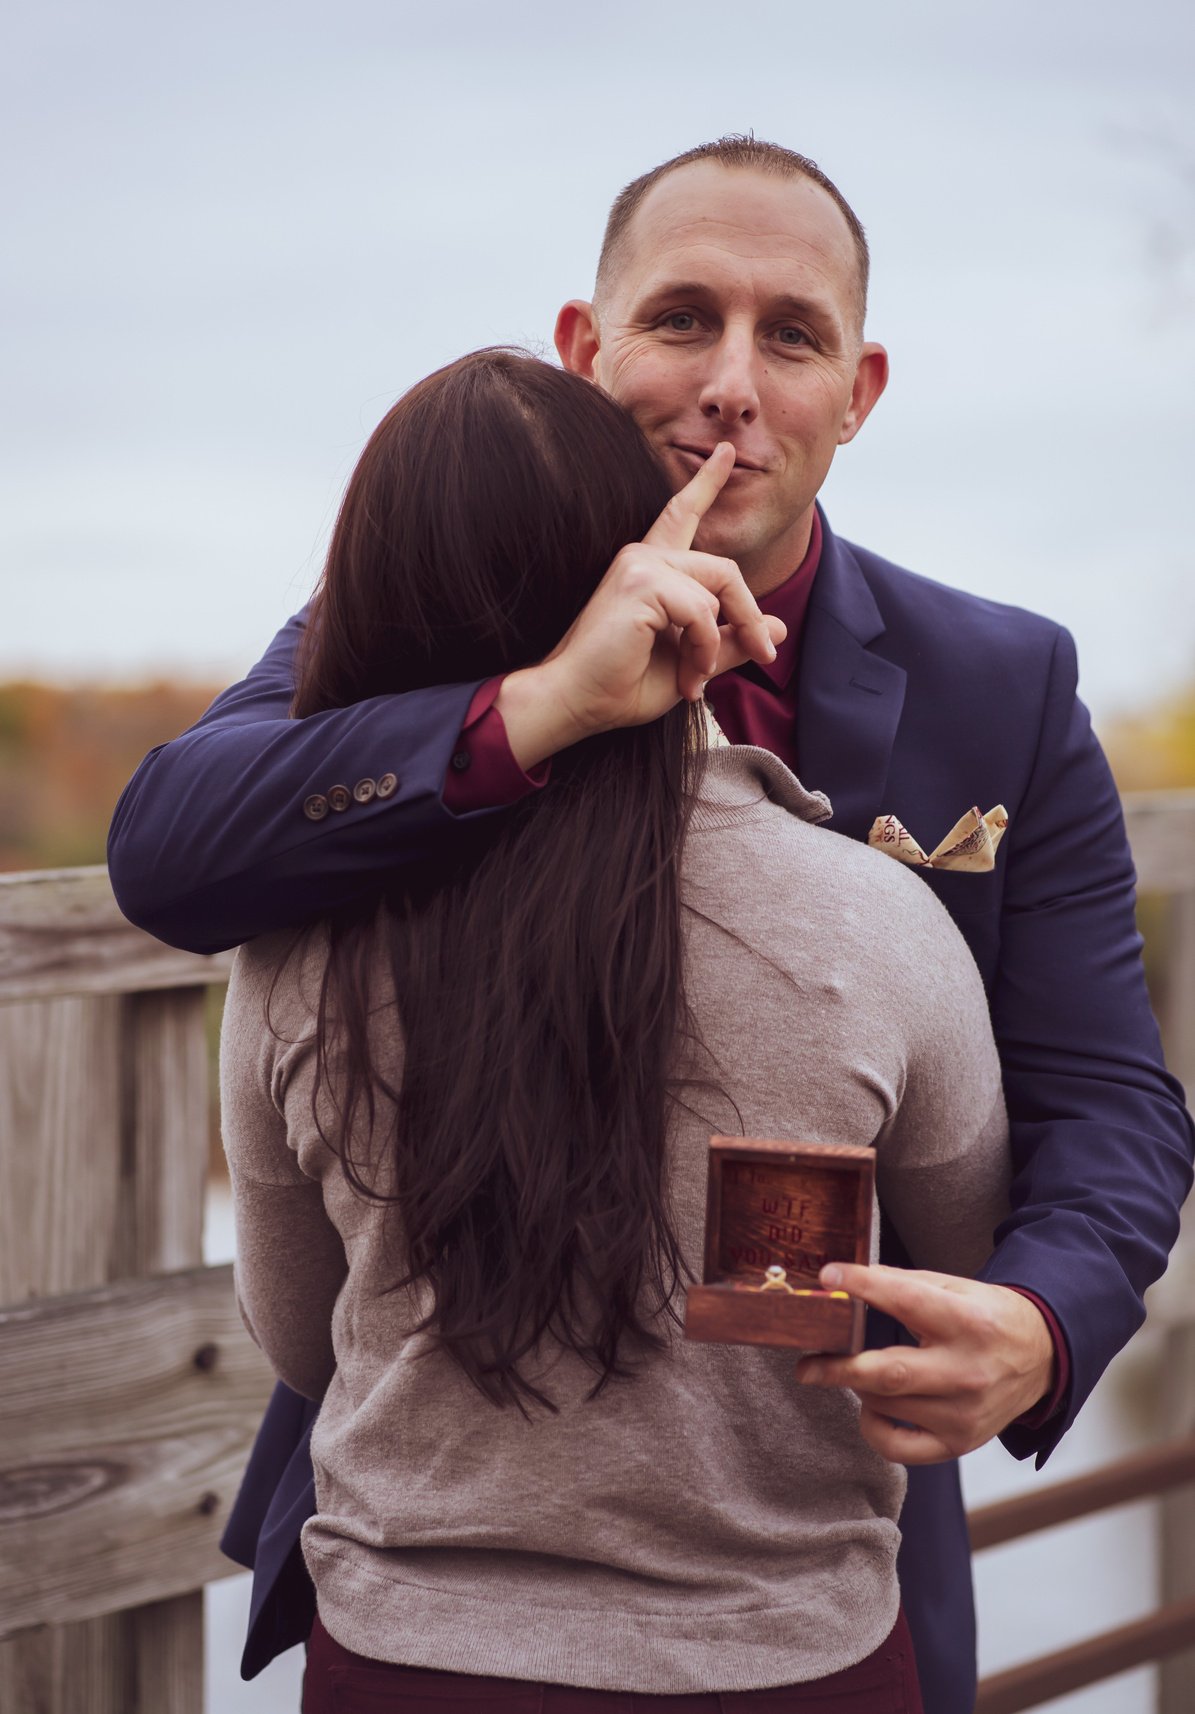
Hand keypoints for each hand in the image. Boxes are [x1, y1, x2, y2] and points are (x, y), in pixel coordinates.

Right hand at [495, 442, 786, 768]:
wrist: (575, 702)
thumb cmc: (621, 686)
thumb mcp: (691, 664)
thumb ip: (730, 643)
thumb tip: (780, 628)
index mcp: (650, 568)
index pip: (682, 515)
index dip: (706, 483)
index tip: (724, 452)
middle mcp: (644, 556)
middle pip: (725, 569)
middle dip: (750, 616)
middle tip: (763, 654)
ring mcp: (640, 564)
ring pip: (718, 591)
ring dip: (717, 645)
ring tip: (694, 681)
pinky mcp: (640, 583)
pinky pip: (702, 612)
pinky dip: (703, 650)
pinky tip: (687, 678)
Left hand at [794, 1263, 1057, 1464]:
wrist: (1041, 1358)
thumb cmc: (986, 1317)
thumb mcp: (954, 1287)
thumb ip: (902, 1283)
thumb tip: (844, 1281)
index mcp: (965, 1322)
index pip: (905, 1300)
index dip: (863, 1285)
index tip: (827, 1276)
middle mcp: (966, 1371)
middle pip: (888, 1374)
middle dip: (838, 1368)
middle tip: (806, 1366)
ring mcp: (963, 1413)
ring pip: (886, 1406)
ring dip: (859, 1388)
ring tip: (857, 1371)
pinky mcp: (960, 1443)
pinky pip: (899, 1447)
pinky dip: (873, 1428)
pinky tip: (873, 1408)